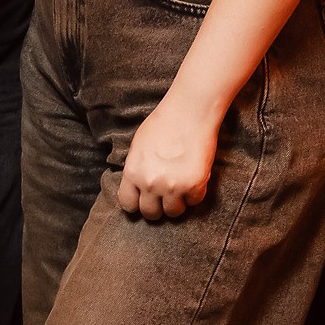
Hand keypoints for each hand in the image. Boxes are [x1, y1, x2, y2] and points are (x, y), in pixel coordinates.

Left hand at [118, 94, 218, 221]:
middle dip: (157, 206)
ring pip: (174, 212)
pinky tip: (194, 177)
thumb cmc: (163, 123)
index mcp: (133, 172)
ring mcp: (173, 186)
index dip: (137, 204)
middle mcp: (150, 183)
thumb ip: (136, 169)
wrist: (189, 111)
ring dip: (177, 202)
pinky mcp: (195, 185)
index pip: (128, 204)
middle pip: (151, 213)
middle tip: (164, 196)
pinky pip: (194, 201)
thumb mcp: (138, 146)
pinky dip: (195, 193)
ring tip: (180, 187)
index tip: (144, 200)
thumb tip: (136, 187)